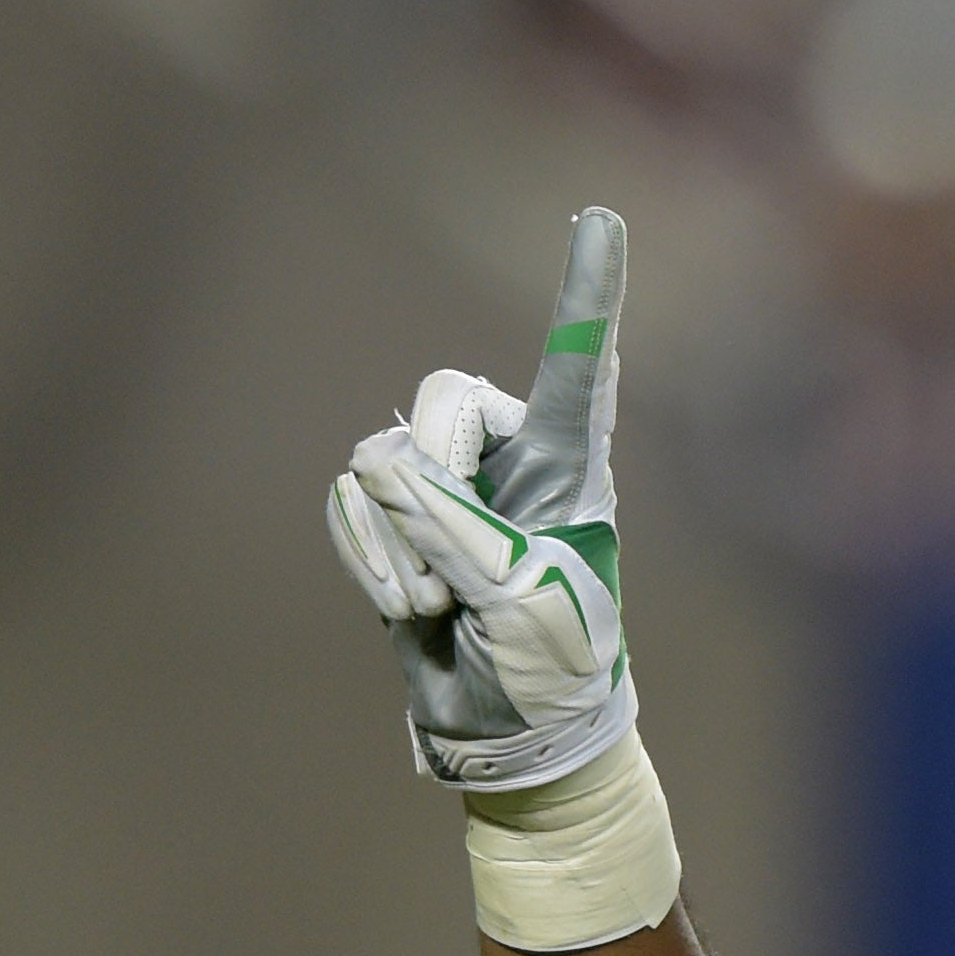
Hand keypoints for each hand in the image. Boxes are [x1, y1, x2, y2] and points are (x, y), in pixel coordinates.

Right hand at [326, 207, 638, 789]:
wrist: (514, 739)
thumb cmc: (550, 668)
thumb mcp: (520, 596)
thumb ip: (455, 524)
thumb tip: (379, 465)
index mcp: (572, 467)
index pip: (578, 365)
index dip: (587, 293)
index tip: (604, 216)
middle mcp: (511, 461)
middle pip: (441, 402)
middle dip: (431, 480)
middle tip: (457, 570)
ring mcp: (448, 492)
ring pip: (380, 461)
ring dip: (400, 543)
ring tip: (445, 606)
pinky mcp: (396, 526)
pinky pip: (350, 505)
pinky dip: (369, 558)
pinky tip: (411, 609)